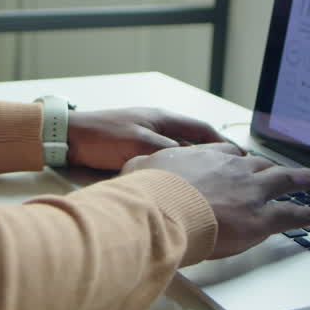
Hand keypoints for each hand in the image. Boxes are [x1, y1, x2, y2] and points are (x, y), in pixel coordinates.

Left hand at [66, 108, 238, 171]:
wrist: (69, 140)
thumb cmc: (102, 136)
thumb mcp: (140, 143)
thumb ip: (168, 152)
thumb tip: (195, 163)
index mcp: (163, 119)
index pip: (202, 130)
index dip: (223, 144)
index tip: (241, 157)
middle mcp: (158, 129)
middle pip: (194, 145)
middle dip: (212, 160)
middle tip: (230, 177)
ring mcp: (146, 143)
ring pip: (178, 159)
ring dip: (192, 170)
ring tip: (210, 188)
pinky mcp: (134, 157)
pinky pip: (163, 167)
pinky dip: (174, 176)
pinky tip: (179, 190)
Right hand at [122, 144, 309, 259]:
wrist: (164, 209)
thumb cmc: (149, 192)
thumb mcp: (139, 167)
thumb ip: (143, 166)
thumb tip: (134, 167)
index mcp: (205, 157)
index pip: (228, 155)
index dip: (236, 160)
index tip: (241, 161)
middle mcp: (233, 169)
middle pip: (260, 165)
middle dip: (273, 166)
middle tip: (284, 169)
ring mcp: (251, 191)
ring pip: (283, 181)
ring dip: (302, 180)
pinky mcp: (261, 218)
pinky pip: (291, 214)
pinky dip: (307, 216)